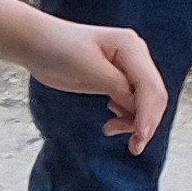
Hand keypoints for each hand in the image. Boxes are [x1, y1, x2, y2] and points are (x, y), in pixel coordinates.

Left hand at [27, 18, 169, 151]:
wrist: (37, 43)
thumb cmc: (58, 49)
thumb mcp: (88, 68)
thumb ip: (117, 86)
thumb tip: (137, 108)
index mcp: (131, 47)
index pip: (150, 86)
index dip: (149, 114)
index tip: (139, 138)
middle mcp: (135, 56)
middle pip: (154, 95)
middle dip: (147, 122)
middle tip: (134, 147)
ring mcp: (128, 68)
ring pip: (145, 102)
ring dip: (136, 122)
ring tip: (112, 130)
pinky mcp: (117, 79)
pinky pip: (132, 102)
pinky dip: (127, 116)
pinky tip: (111, 123)